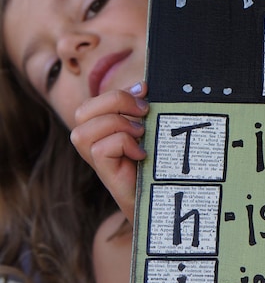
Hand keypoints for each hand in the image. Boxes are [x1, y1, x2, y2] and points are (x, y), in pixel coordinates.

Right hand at [70, 82, 148, 222]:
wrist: (162, 196)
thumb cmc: (157, 160)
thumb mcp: (149, 129)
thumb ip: (141, 110)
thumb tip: (143, 86)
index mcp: (101, 128)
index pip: (94, 101)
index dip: (118, 91)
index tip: (145, 90)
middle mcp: (92, 143)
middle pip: (83, 110)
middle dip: (116, 101)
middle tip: (144, 112)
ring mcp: (96, 159)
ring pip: (85, 130)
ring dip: (118, 124)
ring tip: (141, 134)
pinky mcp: (104, 174)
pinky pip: (100, 149)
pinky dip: (124, 144)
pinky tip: (141, 153)